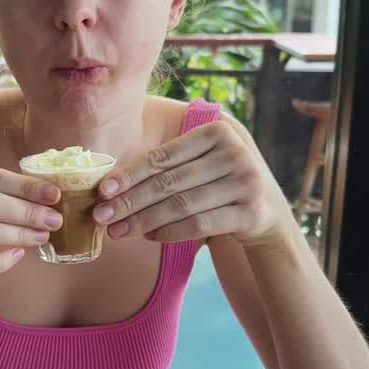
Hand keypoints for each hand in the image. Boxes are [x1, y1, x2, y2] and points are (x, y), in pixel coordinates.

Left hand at [92, 119, 294, 249]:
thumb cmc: (219, 182)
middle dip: (130, 201)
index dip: (130, 174)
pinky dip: (169, 232)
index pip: (163, 156)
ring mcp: (246, 182)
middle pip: (169, 182)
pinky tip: (148, 237)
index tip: (103, 191)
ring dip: (143, 221)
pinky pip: (198, 225)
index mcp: (217, 132)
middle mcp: (235, 153)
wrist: (267, 210)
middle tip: (102, 215)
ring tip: (117, 231)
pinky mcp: (250, 213)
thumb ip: (168, 163)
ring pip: (181, 206)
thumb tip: (111, 185)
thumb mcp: (201, 161)